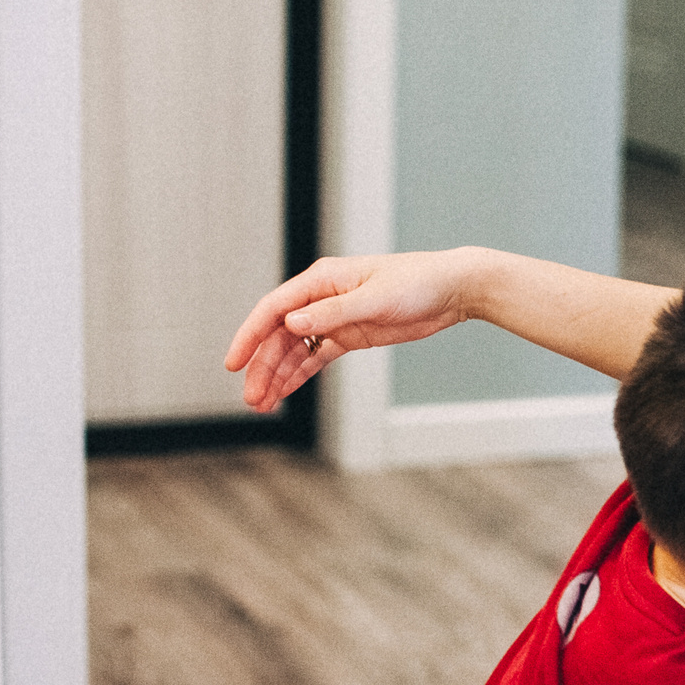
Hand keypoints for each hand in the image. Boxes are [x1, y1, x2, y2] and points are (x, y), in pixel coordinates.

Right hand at [223, 248, 489, 412]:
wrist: (450, 289)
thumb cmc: (416, 283)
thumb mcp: (374, 298)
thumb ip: (332, 313)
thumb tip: (292, 324)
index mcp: (321, 281)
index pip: (273, 310)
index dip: (250, 336)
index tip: (234, 363)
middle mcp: (321, 299)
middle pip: (280, 336)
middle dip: (263, 367)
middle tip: (251, 398)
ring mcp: (334, 318)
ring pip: (295, 350)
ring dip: (278, 375)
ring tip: (262, 403)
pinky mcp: (350, 335)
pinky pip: (316, 357)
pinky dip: (300, 374)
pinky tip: (284, 392)